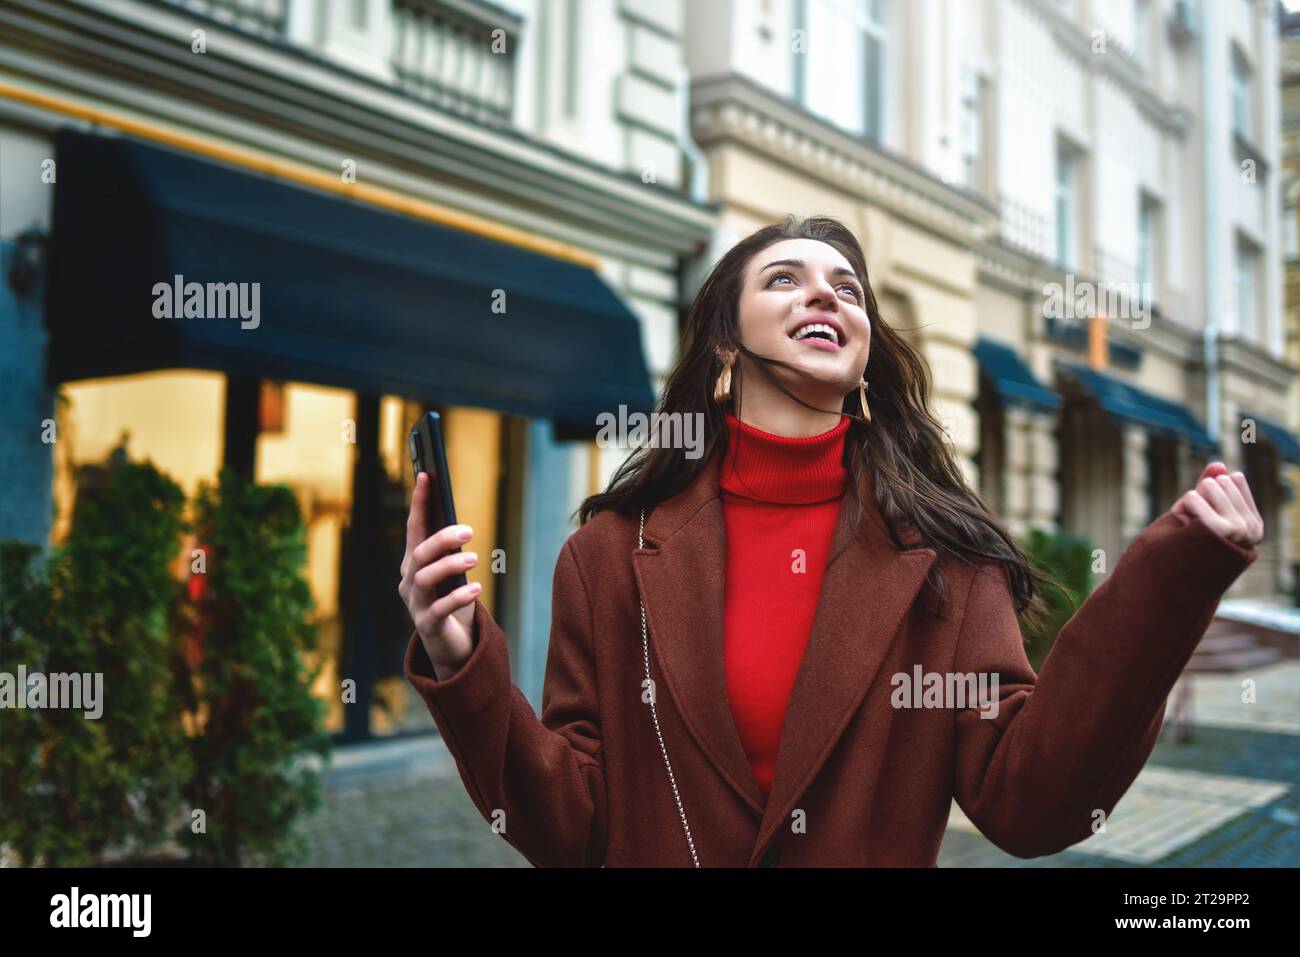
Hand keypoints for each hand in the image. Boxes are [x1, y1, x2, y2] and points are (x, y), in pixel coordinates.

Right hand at [398, 472, 480, 675]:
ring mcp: (415, 603)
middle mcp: (409, 580)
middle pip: (419, 553)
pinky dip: (457, 598)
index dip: (419, 502)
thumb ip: (452, 552)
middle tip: (469, 531)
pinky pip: (438, 610)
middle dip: (442, 539)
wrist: (451, 644)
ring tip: (473, 559)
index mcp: (414, 562)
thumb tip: (461, 528)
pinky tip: (476, 589)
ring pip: (425, 579)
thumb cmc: (453, 600)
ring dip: (449, 565)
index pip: (414, 527)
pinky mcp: (426, 625)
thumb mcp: (453, 573)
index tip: (427, 476)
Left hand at [1170, 462, 1263, 549]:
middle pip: (1218, 482)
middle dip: (1197, 499)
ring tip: (1186, 531)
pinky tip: (1182, 530)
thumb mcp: (1204, 513)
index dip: (1210, 494)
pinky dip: (1181, 509)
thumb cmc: (1185, 548)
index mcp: (1254, 526)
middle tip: (1191, 528)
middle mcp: (1251, 529)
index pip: (1233, 480)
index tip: (1205, 519)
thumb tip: (1219, 464)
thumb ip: (1212, 488)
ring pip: (1206, 487)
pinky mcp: (1216, 529)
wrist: (1168, 580)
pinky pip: (1192, 497)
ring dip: (1187, 505)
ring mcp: (1236, 530)